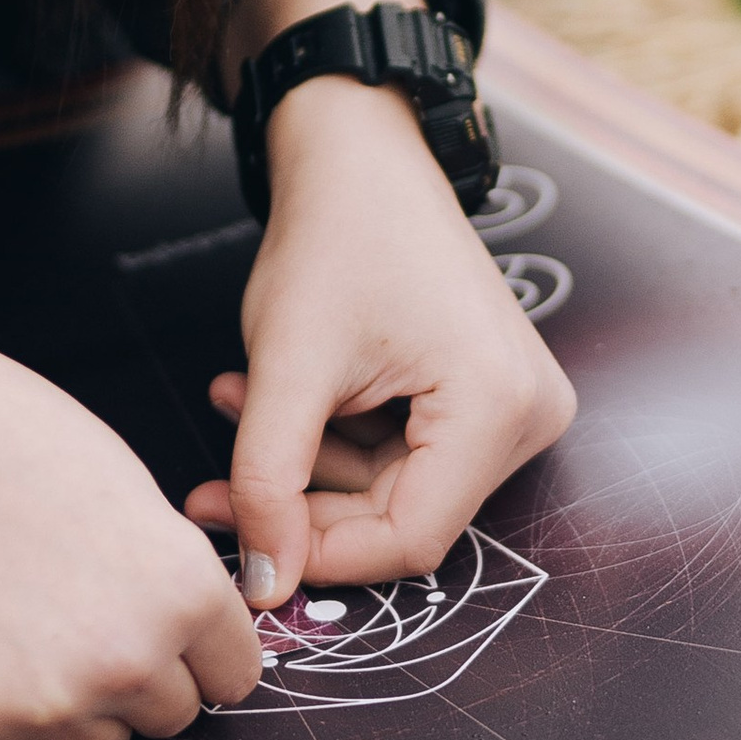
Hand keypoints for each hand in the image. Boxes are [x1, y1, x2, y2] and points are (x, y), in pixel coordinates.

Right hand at [0, 326, 258, 739]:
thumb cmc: (7, 445)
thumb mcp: (130, 494)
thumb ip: (172, 578)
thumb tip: (192, 636)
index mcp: (184, 593)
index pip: (235, 676)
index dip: (202, 656)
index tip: (175, 644)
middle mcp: (130, 659)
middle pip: (172, 717)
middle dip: (141, 681)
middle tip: (86, 624)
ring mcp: (54, 702)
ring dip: (79, 702)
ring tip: (27, 628)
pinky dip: (13, 716)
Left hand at [185, 81, 575, 596]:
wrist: (361, 153)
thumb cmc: (334, 234)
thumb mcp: (287, 367)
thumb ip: (268, 482)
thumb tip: (263, 586)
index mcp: (498, 406)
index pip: (410, 538)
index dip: (320, 554)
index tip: (244, 548)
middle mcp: (529, 415)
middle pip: (404, 518)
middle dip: (302, 507)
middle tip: (211, 492)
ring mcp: (516, 406)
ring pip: (397, 491)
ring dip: (307, 468)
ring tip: (232, 408)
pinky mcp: (488, 396)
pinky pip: (407, 455)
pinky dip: (335, 442)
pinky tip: (272, 400)